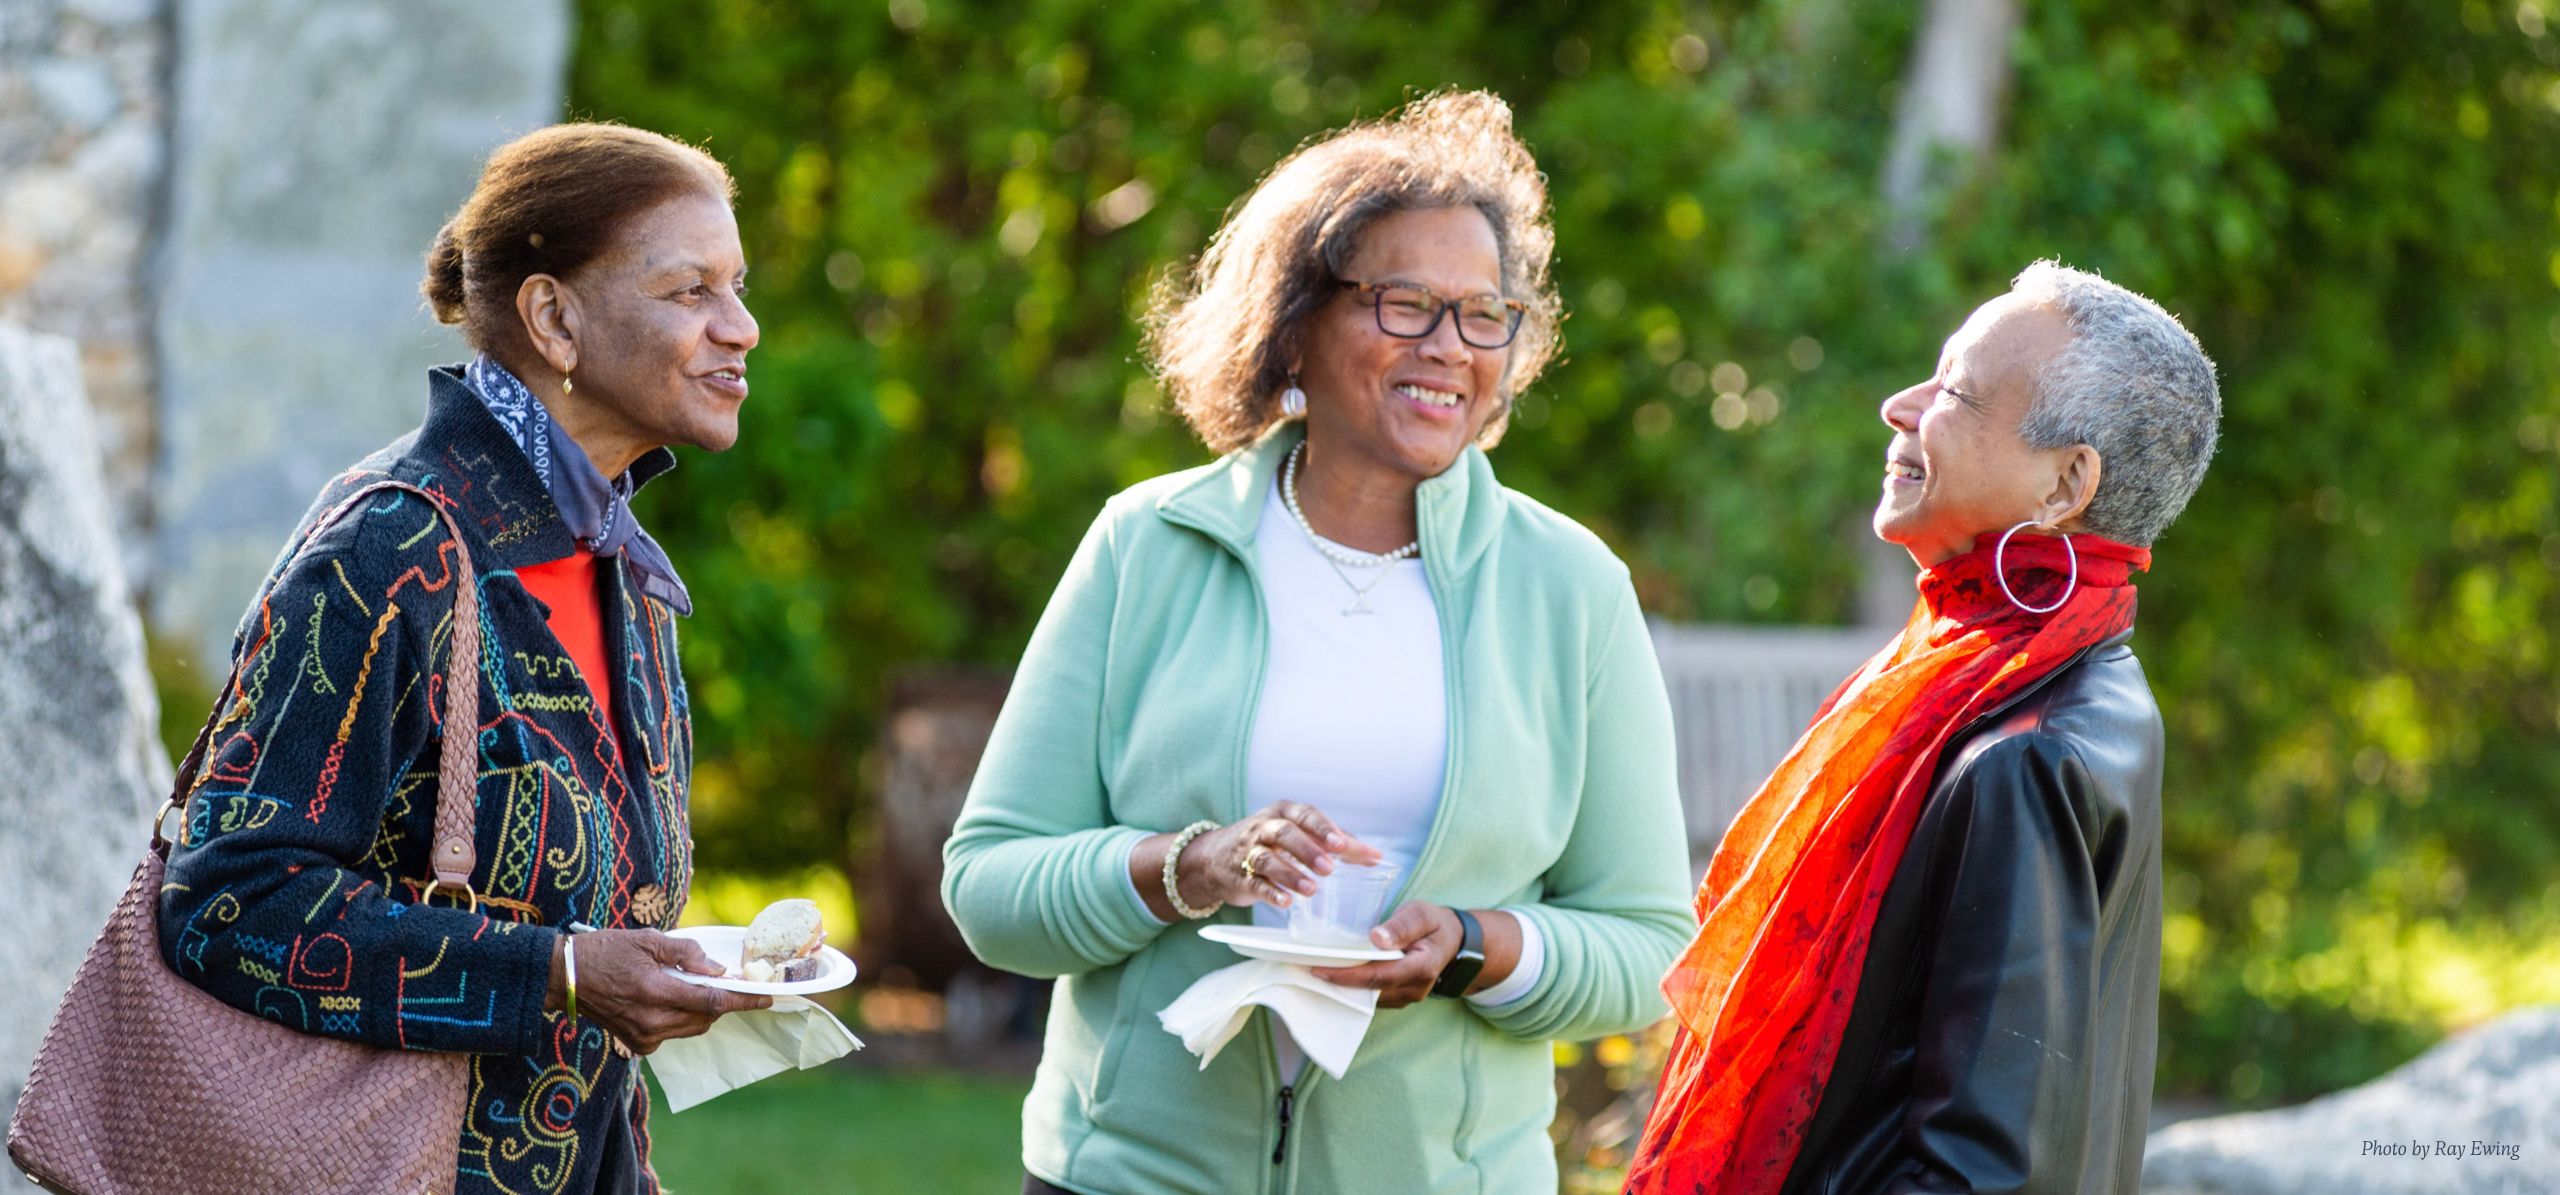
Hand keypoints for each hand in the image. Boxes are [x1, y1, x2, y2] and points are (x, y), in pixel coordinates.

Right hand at [547, 929, 771, 1054]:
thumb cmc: (604, 951)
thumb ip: (686, 954)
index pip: (711, 1002)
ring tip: (693, 985)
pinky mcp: (637, 1045)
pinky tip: (670, 998)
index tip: (766, 997)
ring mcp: (643, 1037)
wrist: (565, 977)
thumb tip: (718, 969)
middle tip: (726, 981)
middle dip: (722, 1001)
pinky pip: (674, 1033)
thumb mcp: (647, 939)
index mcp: (654, 992)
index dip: (743, 1000)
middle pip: (706, 1018)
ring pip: (693, 1028)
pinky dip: (682, 1018)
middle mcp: (651, 1021)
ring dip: (702, 1009)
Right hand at [1177, 801, 1382, 911]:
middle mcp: (1264, 827)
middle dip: (1307, 850)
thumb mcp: (1300, 835)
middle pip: (1284, 833)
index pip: (1305, 815)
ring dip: (1290, 874)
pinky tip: (1285, 903)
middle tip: (1329, 868)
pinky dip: (1269, 893)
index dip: (1323, 829)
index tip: (1342, 846)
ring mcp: (1248, 852)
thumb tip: (1376, 857)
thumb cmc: (1271, 842)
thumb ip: (1338, 844)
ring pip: (1267, 859)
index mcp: (1283, 812)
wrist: (1214, 859)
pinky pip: (1253, 883)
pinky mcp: (1238, 876)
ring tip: (1312, 890)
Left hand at [1310, 902, 1461, 1009]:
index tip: (1319, 970)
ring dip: (1342, 988)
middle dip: (1336, 984)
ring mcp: (1407, 997)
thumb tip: (1376, 938)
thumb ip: (1402, 926)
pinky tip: (1332, 975)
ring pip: (1368, 998)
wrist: (1453, 941)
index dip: (1347, 976)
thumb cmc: (1434, 923)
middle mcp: (1414, 989)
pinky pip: (1372, 996)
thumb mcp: (1421, 914)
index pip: (1378, 977)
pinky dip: (1352, 987)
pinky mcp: (1399, 997)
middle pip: (1369, 991)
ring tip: (1312, 972)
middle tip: (1303, 972)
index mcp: (1421, 967)